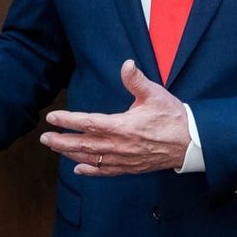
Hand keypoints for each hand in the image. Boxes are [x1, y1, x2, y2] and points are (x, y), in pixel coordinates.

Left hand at [40, 60, 189, 175]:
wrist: (192, 142)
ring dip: (71, 154)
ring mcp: (125, 159)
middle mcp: (121, 145)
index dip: (69, 120)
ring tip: (55, 148)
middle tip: (44, 138)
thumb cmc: (173, 116)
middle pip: (85, 144)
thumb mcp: (156, 94)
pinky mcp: (131, 167)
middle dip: (62, 141)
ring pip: (92, 159)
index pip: (90, 123)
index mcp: (124, 126)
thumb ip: (137, 81)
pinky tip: (78, 170)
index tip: (53, 117)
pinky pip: (107, 172)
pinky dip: (91, 171)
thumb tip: (127, 64)